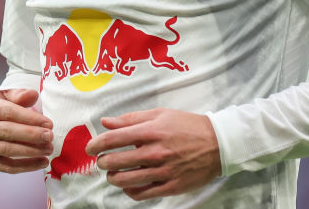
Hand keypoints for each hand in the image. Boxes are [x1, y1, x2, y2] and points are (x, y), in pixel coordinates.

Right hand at [0, 88, 54, 173]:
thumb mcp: (6, 95)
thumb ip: (19, 95)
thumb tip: (33, 95)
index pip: (8, 113)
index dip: (30, 119)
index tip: (48, 123)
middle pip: (7, 132)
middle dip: (31, 135)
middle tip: (49, 136)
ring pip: (7, 150)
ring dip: (30, 151)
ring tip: (48, 149)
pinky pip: (7, 167)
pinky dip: (26, 166)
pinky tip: (42, 162)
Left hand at [85, 109, 220, 200]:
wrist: (218, 144)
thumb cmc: (187, 126)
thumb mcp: (159, 115)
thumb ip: (130, 119)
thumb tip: (105, 122)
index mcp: (151, 131)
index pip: (113, 139)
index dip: (96, 145)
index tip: (90, 148)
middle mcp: (155, 152)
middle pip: (115, 162)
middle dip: (102, 163)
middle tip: (101, 161)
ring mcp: (163, 171)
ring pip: (125, 180)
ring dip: (113, 178)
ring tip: (112, 174)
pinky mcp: (171, 186)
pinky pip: (142, 194)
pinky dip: (129, 191)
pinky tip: (128, 185)